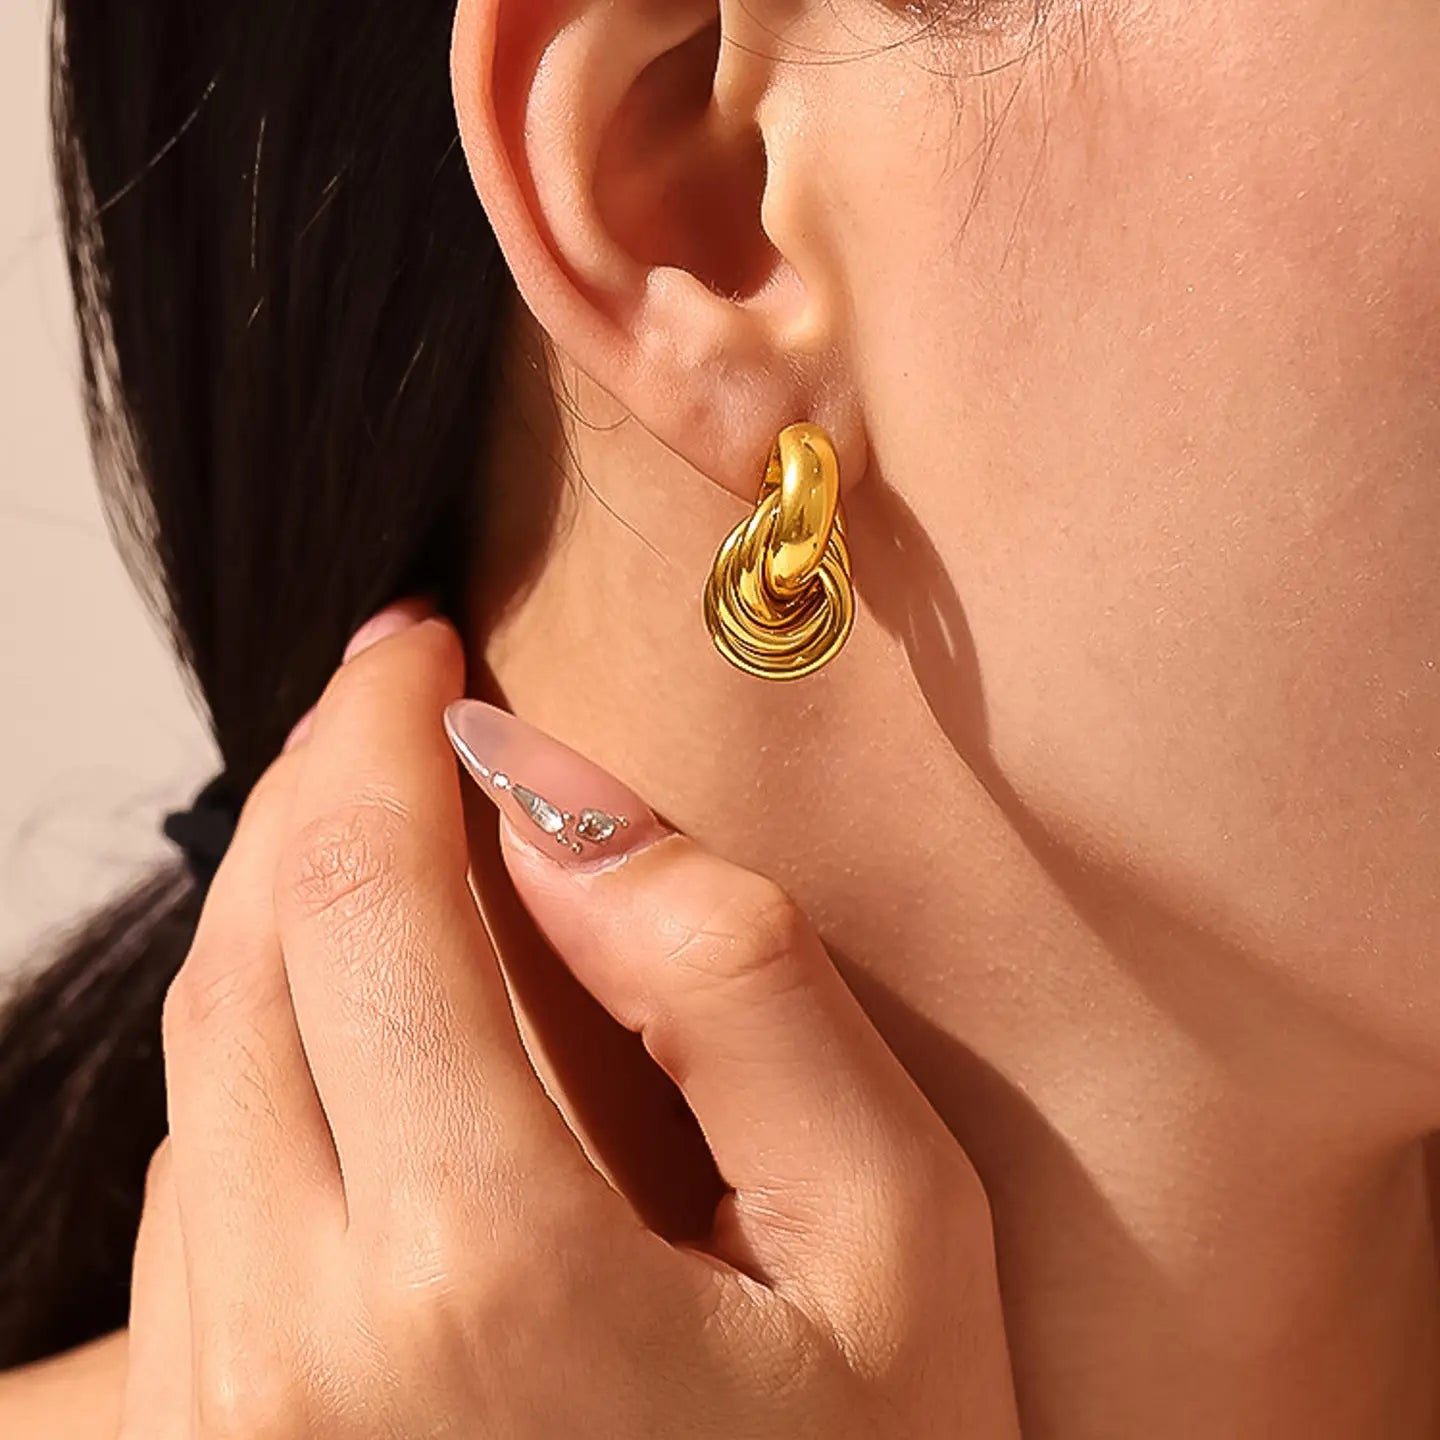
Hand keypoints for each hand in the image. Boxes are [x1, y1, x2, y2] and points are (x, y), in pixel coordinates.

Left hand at [123, 601, 1021, 1438]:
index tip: (418, 645)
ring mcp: (233, 1412)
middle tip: (395, 701)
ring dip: (284, 906)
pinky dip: (267, 1039)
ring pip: (208, 1066)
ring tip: (381, 823)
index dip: (381, 733)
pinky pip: (204, 1181)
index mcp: (483, 1268)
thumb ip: (741, 992)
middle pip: (250, 959)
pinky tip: (358, 1004)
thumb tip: (563, 806)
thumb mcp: (894, 1237)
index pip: (364, 896)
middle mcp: (303, 1342)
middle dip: (316, 789)